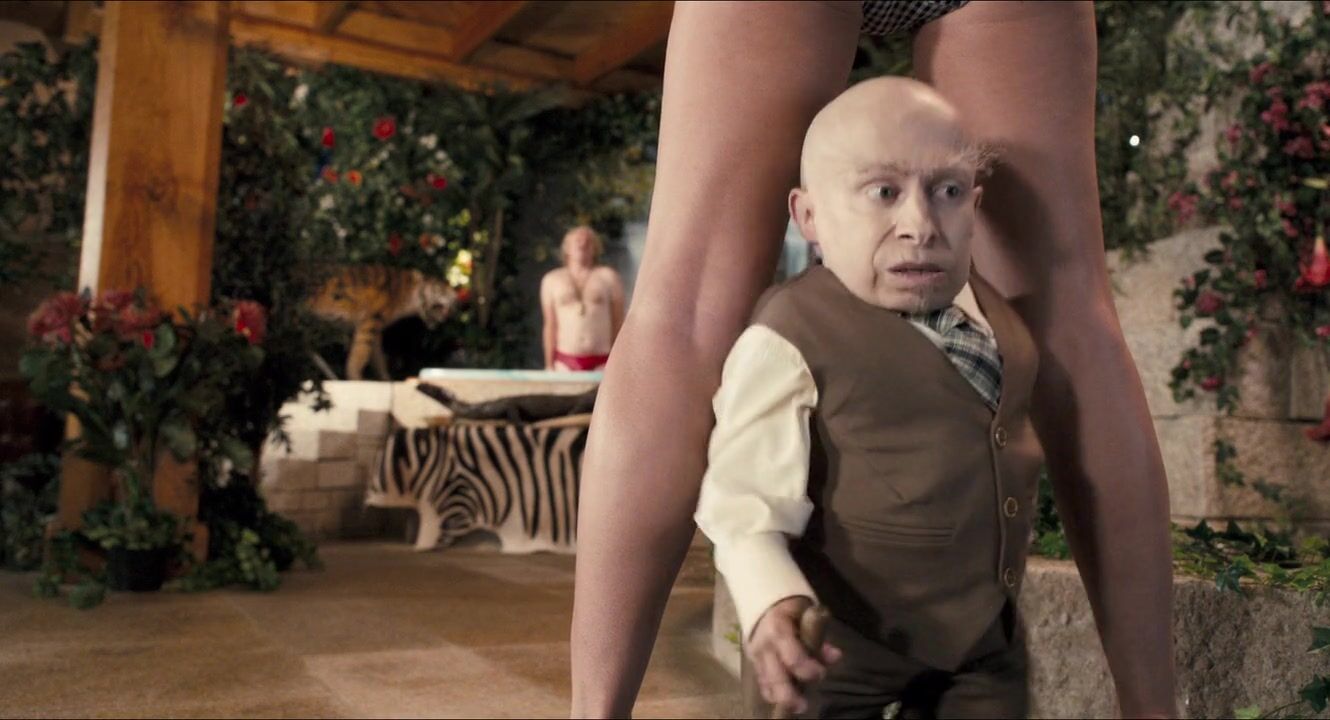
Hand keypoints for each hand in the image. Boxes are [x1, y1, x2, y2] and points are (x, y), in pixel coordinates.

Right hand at [748, 596, 841, 715]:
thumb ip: (819, 637)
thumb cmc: (791, 607)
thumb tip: (835, 656)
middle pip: (774, 677)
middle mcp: (764, 645)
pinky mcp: (754, 662)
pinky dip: (771, 692)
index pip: (792, 657)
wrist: (764, 599)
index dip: (808, 669)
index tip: (821, 674)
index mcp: (777, 629)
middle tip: (802, 706)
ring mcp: (756, 655)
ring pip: (766, 682)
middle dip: (789, 695)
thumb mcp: (807, 614)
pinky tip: (782, 701)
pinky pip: (762, 681)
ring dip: (780, 698)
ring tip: (795, 707)